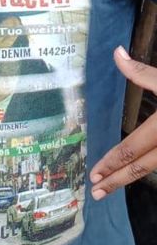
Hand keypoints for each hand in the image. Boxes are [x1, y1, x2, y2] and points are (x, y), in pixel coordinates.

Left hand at [90, 45, 156, 197]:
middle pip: (139, 167)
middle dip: (115, 179)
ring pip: (152, 169)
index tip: (94, 174)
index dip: (110, 162)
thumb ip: (141, 72)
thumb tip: (116, 53)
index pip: (130, 149)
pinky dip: (150, 169)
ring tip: (110, 187)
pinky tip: (138, 174)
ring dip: (130, 179)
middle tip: (96, 191)